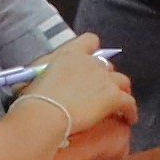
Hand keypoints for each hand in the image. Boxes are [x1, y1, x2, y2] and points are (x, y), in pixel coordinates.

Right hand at [30, 39, 138, 159]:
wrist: (45, 114)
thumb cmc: (32, 100)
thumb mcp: (29, 80)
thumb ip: (37, 76)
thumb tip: (29, 83)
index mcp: (69, 54)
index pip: (89, 41)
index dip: (93, 51)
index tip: (91, 61)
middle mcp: (90, 62)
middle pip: (107, 65)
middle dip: (106, 77)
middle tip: (101, 91)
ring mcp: (104, 78)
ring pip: (122, 82)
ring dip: (122, 92)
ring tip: (121, 105)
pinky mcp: (113, 96)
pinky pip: (129, 103)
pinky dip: (130, 111)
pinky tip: (129, 119)